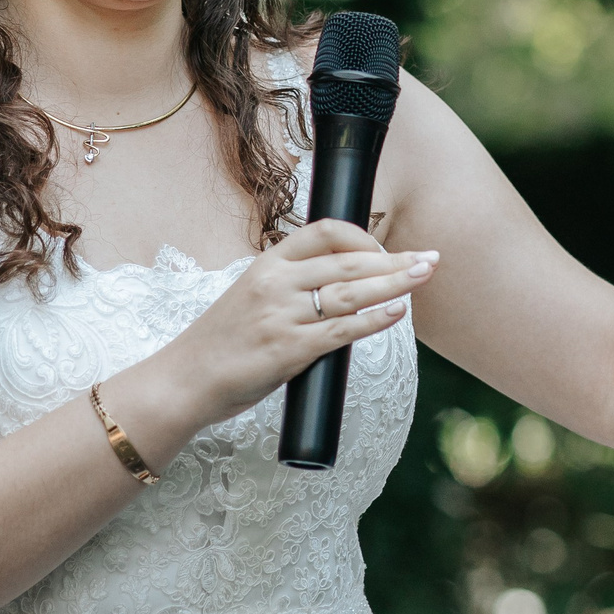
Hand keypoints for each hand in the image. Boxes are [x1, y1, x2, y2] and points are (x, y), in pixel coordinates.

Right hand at [160, 221, 436, 427]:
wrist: (184, 382)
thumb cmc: (222, 343)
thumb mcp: (250, 297)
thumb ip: (290, 288)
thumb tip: (342, 286)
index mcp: (267, 265)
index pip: (323, 232)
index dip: (362, 237)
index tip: (386, 249)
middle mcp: (275, 284)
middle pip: (348, 262)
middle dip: (394, 259)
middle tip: (430, 259)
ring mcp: (281, 317)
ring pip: (350, 293)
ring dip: (395, 283)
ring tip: (424, 275)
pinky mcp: (287, 351)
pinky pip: (341, 331)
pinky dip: (373, 320)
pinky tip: (397, 312)